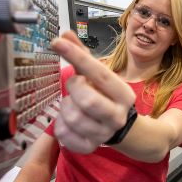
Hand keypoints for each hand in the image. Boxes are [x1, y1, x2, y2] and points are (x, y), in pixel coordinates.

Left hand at [50, 31, 135, 152]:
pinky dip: (59, 125)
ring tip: (71, 103)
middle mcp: (117, 116)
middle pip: (87, 100)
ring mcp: (104, 134)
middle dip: (73, 88)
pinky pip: (64, 135)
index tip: (57, 42)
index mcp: (123, 94)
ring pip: (73, 118)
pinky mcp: (89, 147)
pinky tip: (67, 119)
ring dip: (64, 106)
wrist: (121, 127)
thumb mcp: (100, 76)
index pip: (100, 74)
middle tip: (74, 85)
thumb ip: (82, 55)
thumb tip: (65, 34)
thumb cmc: (106, 96)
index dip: (77, 57)